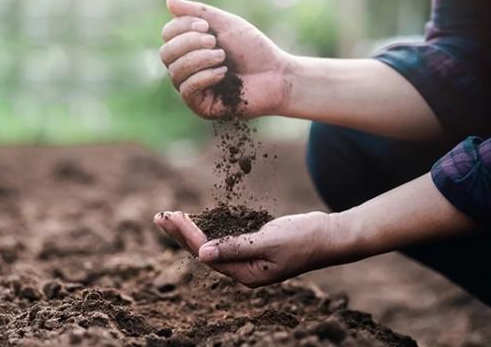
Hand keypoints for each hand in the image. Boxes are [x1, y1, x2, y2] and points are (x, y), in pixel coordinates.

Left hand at [154, 210, 340, 287]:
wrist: (331, 236)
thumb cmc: (304, 238)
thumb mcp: (269, 242)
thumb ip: (235, 247)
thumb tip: (202, 254)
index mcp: (246, 274)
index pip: (207, 254)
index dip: (187, 235)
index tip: (170, 217)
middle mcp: (244, 270)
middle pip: (204, 252)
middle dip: (181, 234)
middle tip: (159, 216)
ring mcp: (249, 260)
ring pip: (212, 245)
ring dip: (192, 231)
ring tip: (170, 218)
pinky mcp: (254, 247)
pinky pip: (225, 239)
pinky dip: (210, 228)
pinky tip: (199, 220)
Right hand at [159, 0, 293, 118]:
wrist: (277, 75)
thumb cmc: (253, 50)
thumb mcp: (225, 24)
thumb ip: (197, 13)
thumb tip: (169, 0)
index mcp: (190, 48)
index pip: (167, 35)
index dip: (182, 27)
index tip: (206, 26)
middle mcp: (187, 69)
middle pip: (166, 54)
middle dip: (189, 44)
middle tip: (214, 42)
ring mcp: (193, 89)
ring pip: (175, 72)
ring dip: (199, 59)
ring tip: (222, 57)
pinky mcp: (201, 107)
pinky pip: (187, 90)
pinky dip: (204, 77)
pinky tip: (223, 73)